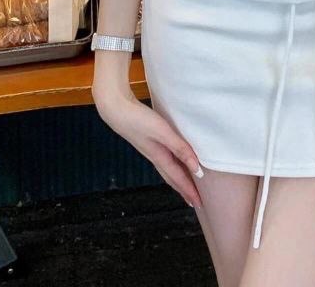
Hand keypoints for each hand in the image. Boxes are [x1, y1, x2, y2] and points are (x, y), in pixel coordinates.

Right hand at [94, 86, 202, 207]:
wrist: (116, 110)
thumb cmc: (139, 120)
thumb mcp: (163, 133)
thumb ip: (180, 148)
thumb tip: (196, 169)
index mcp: (160, 157)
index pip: (178, 178)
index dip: (189, 190)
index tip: (199, 203)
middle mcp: (155, 157)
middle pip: (172, 178)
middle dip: (184, 190)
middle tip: (194, 202)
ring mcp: (150, 150)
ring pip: (168, 170)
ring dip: (178, 180)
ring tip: (186, 186)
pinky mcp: (148, 141)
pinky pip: (164, 160)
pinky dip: (172, 166)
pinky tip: (173, 161)